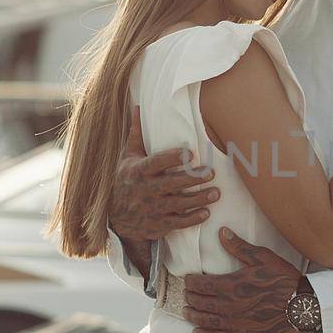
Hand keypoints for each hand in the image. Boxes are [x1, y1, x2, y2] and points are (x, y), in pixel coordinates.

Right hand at [109, 105, 219, 245]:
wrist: (116, 218)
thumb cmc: (126, 180)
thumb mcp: (127, 157)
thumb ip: (137, 134)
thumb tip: (138, 107)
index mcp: (139, 171)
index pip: (156, 163)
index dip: (172, 158)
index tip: (190, 153)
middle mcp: (146, 190)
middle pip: (171, 184)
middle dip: (192, 179)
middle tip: (211, 173)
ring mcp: (152, 209)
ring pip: (178, 204)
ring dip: (198, 200)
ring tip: (216, 193)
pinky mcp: (158, 225)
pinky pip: (177, 223)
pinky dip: (192, 219)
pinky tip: (206, 212)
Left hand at [183, 228, 302, 332]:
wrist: (302, 305)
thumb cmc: (283, 279)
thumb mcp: (262, 258)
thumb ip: (239, 246)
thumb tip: (222, 231)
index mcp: (232, 284)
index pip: (201, 284)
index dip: (191, 282)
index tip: (187, 280)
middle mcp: (229, 305)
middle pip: (200, 302)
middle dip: (190, 297)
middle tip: (185, 295)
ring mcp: (235, 322)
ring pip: (205, 320)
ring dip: (193, 316)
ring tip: (187, 312)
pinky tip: (197, 332)